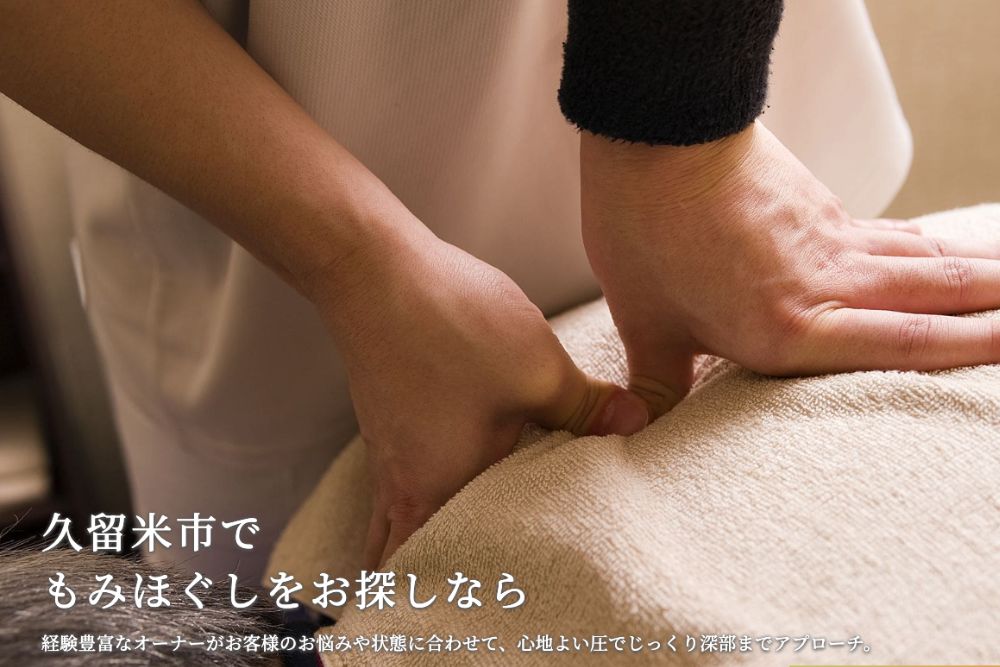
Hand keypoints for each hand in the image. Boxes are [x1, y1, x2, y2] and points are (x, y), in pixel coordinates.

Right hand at [307, 212, 647, 568]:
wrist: (374, 269)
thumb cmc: (449, 323)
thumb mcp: (538, 370)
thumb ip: (588, 409)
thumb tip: (637, 427)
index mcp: (441, 489)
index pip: (453, 570)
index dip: (477, 593)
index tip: (503, 607)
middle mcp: (404, 484)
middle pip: (407, 559)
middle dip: (432, 584)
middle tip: (471, 596)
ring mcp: (388, 454)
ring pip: (396, 523)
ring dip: (421, 542)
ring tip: (453, 557)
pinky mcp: (388, 423)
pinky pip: (399, 486)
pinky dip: (420, 501)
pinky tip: (454, 479)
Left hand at [581, 121, 999, 417]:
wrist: (659, 137)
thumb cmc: (644, 231)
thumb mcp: (643, 323)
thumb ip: (658, 384)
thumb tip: (638, 427)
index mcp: (787, 329)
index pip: (903, 346)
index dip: (969, 351)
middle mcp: (828, 286)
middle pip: (937, 298)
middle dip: (996, 312)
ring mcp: (834, 241)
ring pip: (927, 263)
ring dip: (980, 277)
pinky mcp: (826, 209)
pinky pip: (896, 237)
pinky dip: (932, 250)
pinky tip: (942, 255)